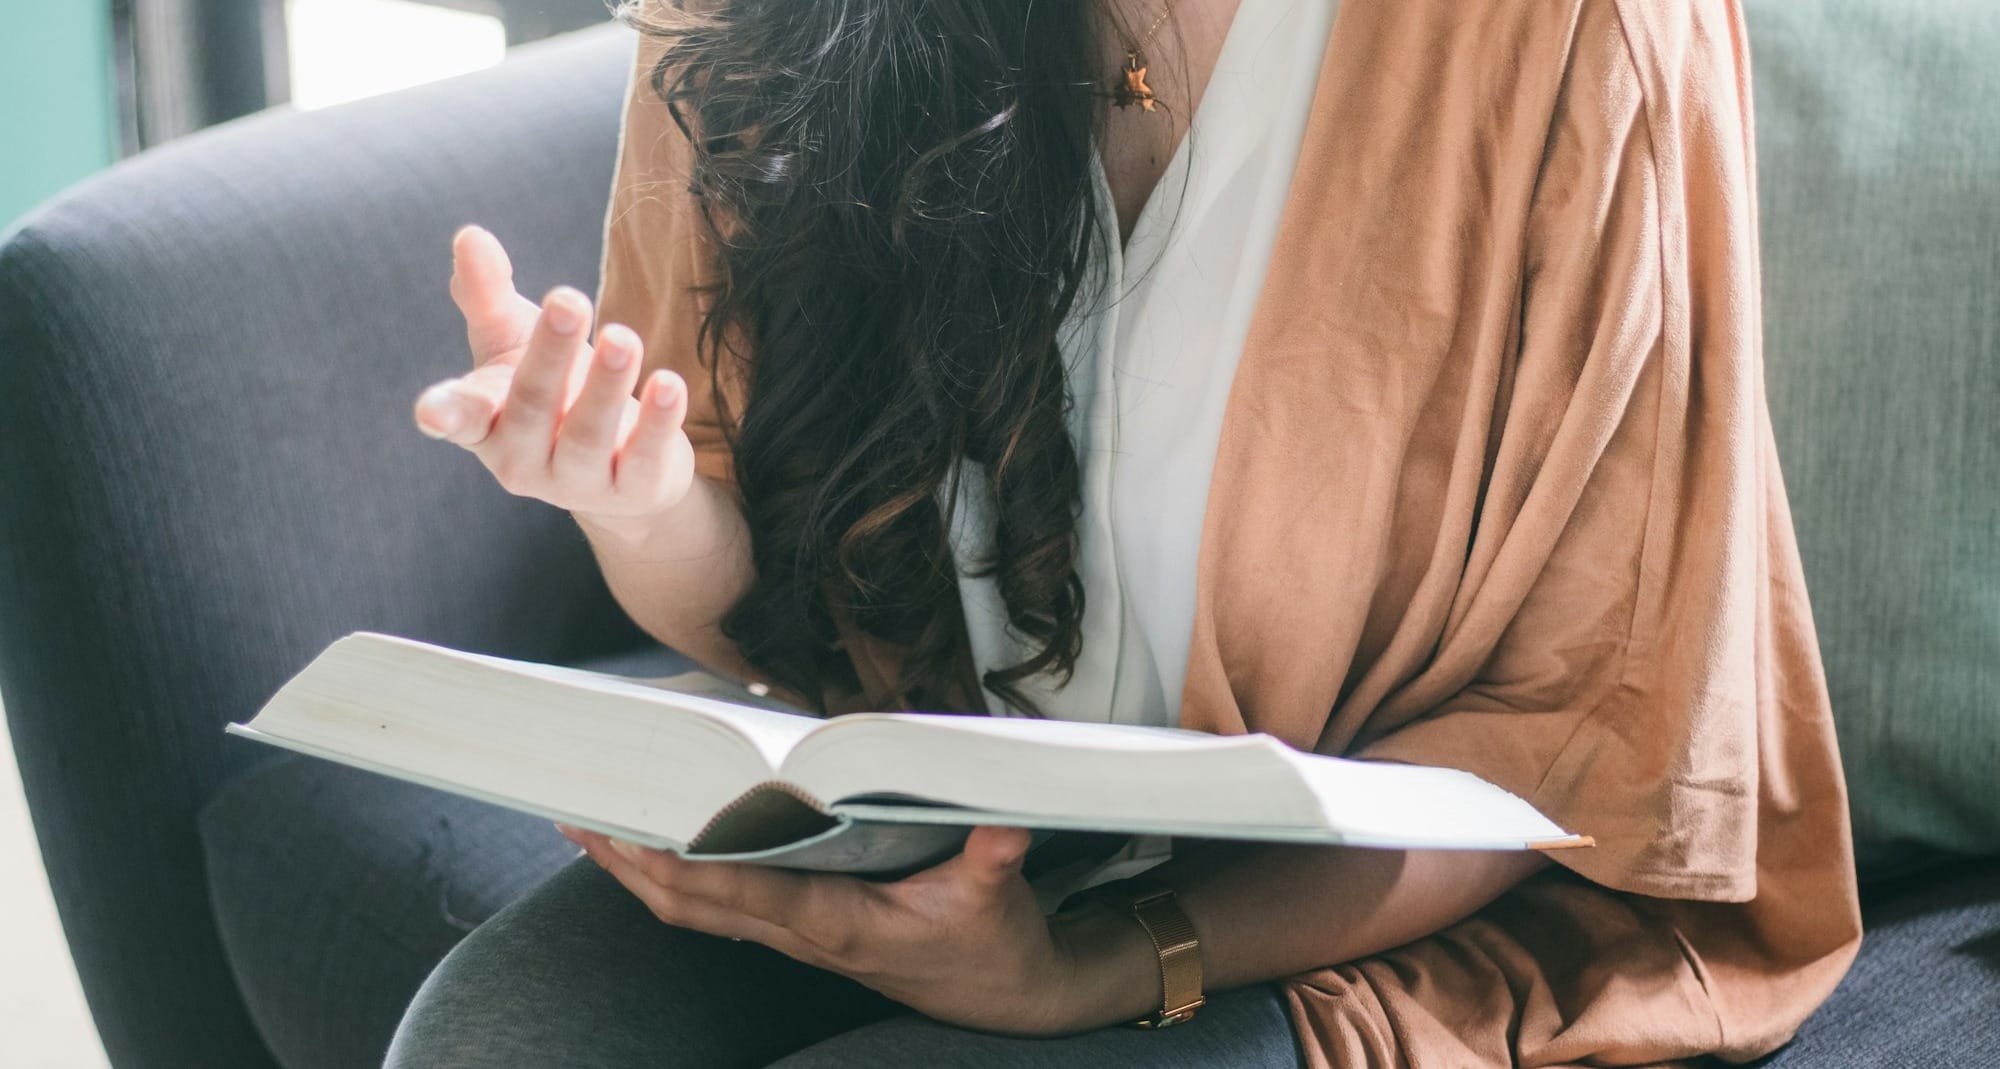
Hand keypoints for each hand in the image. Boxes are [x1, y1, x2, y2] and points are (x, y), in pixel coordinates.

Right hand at [413, 225, 697, 528]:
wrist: (618, 462)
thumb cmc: (551, 389)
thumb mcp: (512, 340)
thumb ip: (487, 294)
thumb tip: (469, 236)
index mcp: (485, 422)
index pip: (462, 417)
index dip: (447, 413)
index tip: (433, 410)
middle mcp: (523, 459)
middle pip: (533, 405)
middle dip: (551, 354)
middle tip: (569, 300)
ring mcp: (577, 482)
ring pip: (589, 434)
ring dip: (606, 384)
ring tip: (623, 337)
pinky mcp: (632, 489)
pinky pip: (643, 457)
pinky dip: (657, 422)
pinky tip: (669, 383)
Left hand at [555, 824, 1162, 1035]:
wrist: (1000, 995)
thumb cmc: (991, 943)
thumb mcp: (997, 898)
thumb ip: (994, 859)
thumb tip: (1003, 827)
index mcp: (837, 921)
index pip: (744, 892)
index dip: (685, 866)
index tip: (635, 832)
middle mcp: (801, 933)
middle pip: (692, 904)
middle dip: (630, 863)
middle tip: (576, 813)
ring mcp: (793, 936)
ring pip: (693, 909)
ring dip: (635, 872)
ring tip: (586, 825)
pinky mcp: (798, 930)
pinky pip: (716, 906)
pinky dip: (671, 877)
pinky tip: (649, 848)